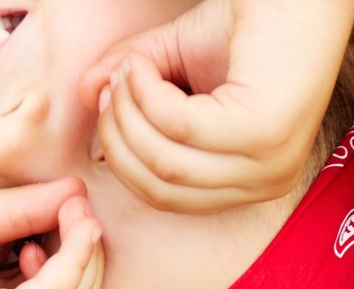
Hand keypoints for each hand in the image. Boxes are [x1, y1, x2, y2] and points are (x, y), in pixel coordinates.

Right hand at [76, 0, 353, 212]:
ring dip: (130, 110)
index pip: (166, 196)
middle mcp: (266, 182)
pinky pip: (180, 128)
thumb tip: (84, 95)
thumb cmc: (243, 27)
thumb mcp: (172, 63)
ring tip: (129, 66)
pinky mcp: (264, 133)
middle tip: (112, 82)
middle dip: (119, 135)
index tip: (106, 101)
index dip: (123, 154)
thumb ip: (130, 86)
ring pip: (165, 162)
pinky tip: (145, 62)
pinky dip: (148, 94)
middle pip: (160, 187)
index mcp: (251, 182)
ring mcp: (269, 163)